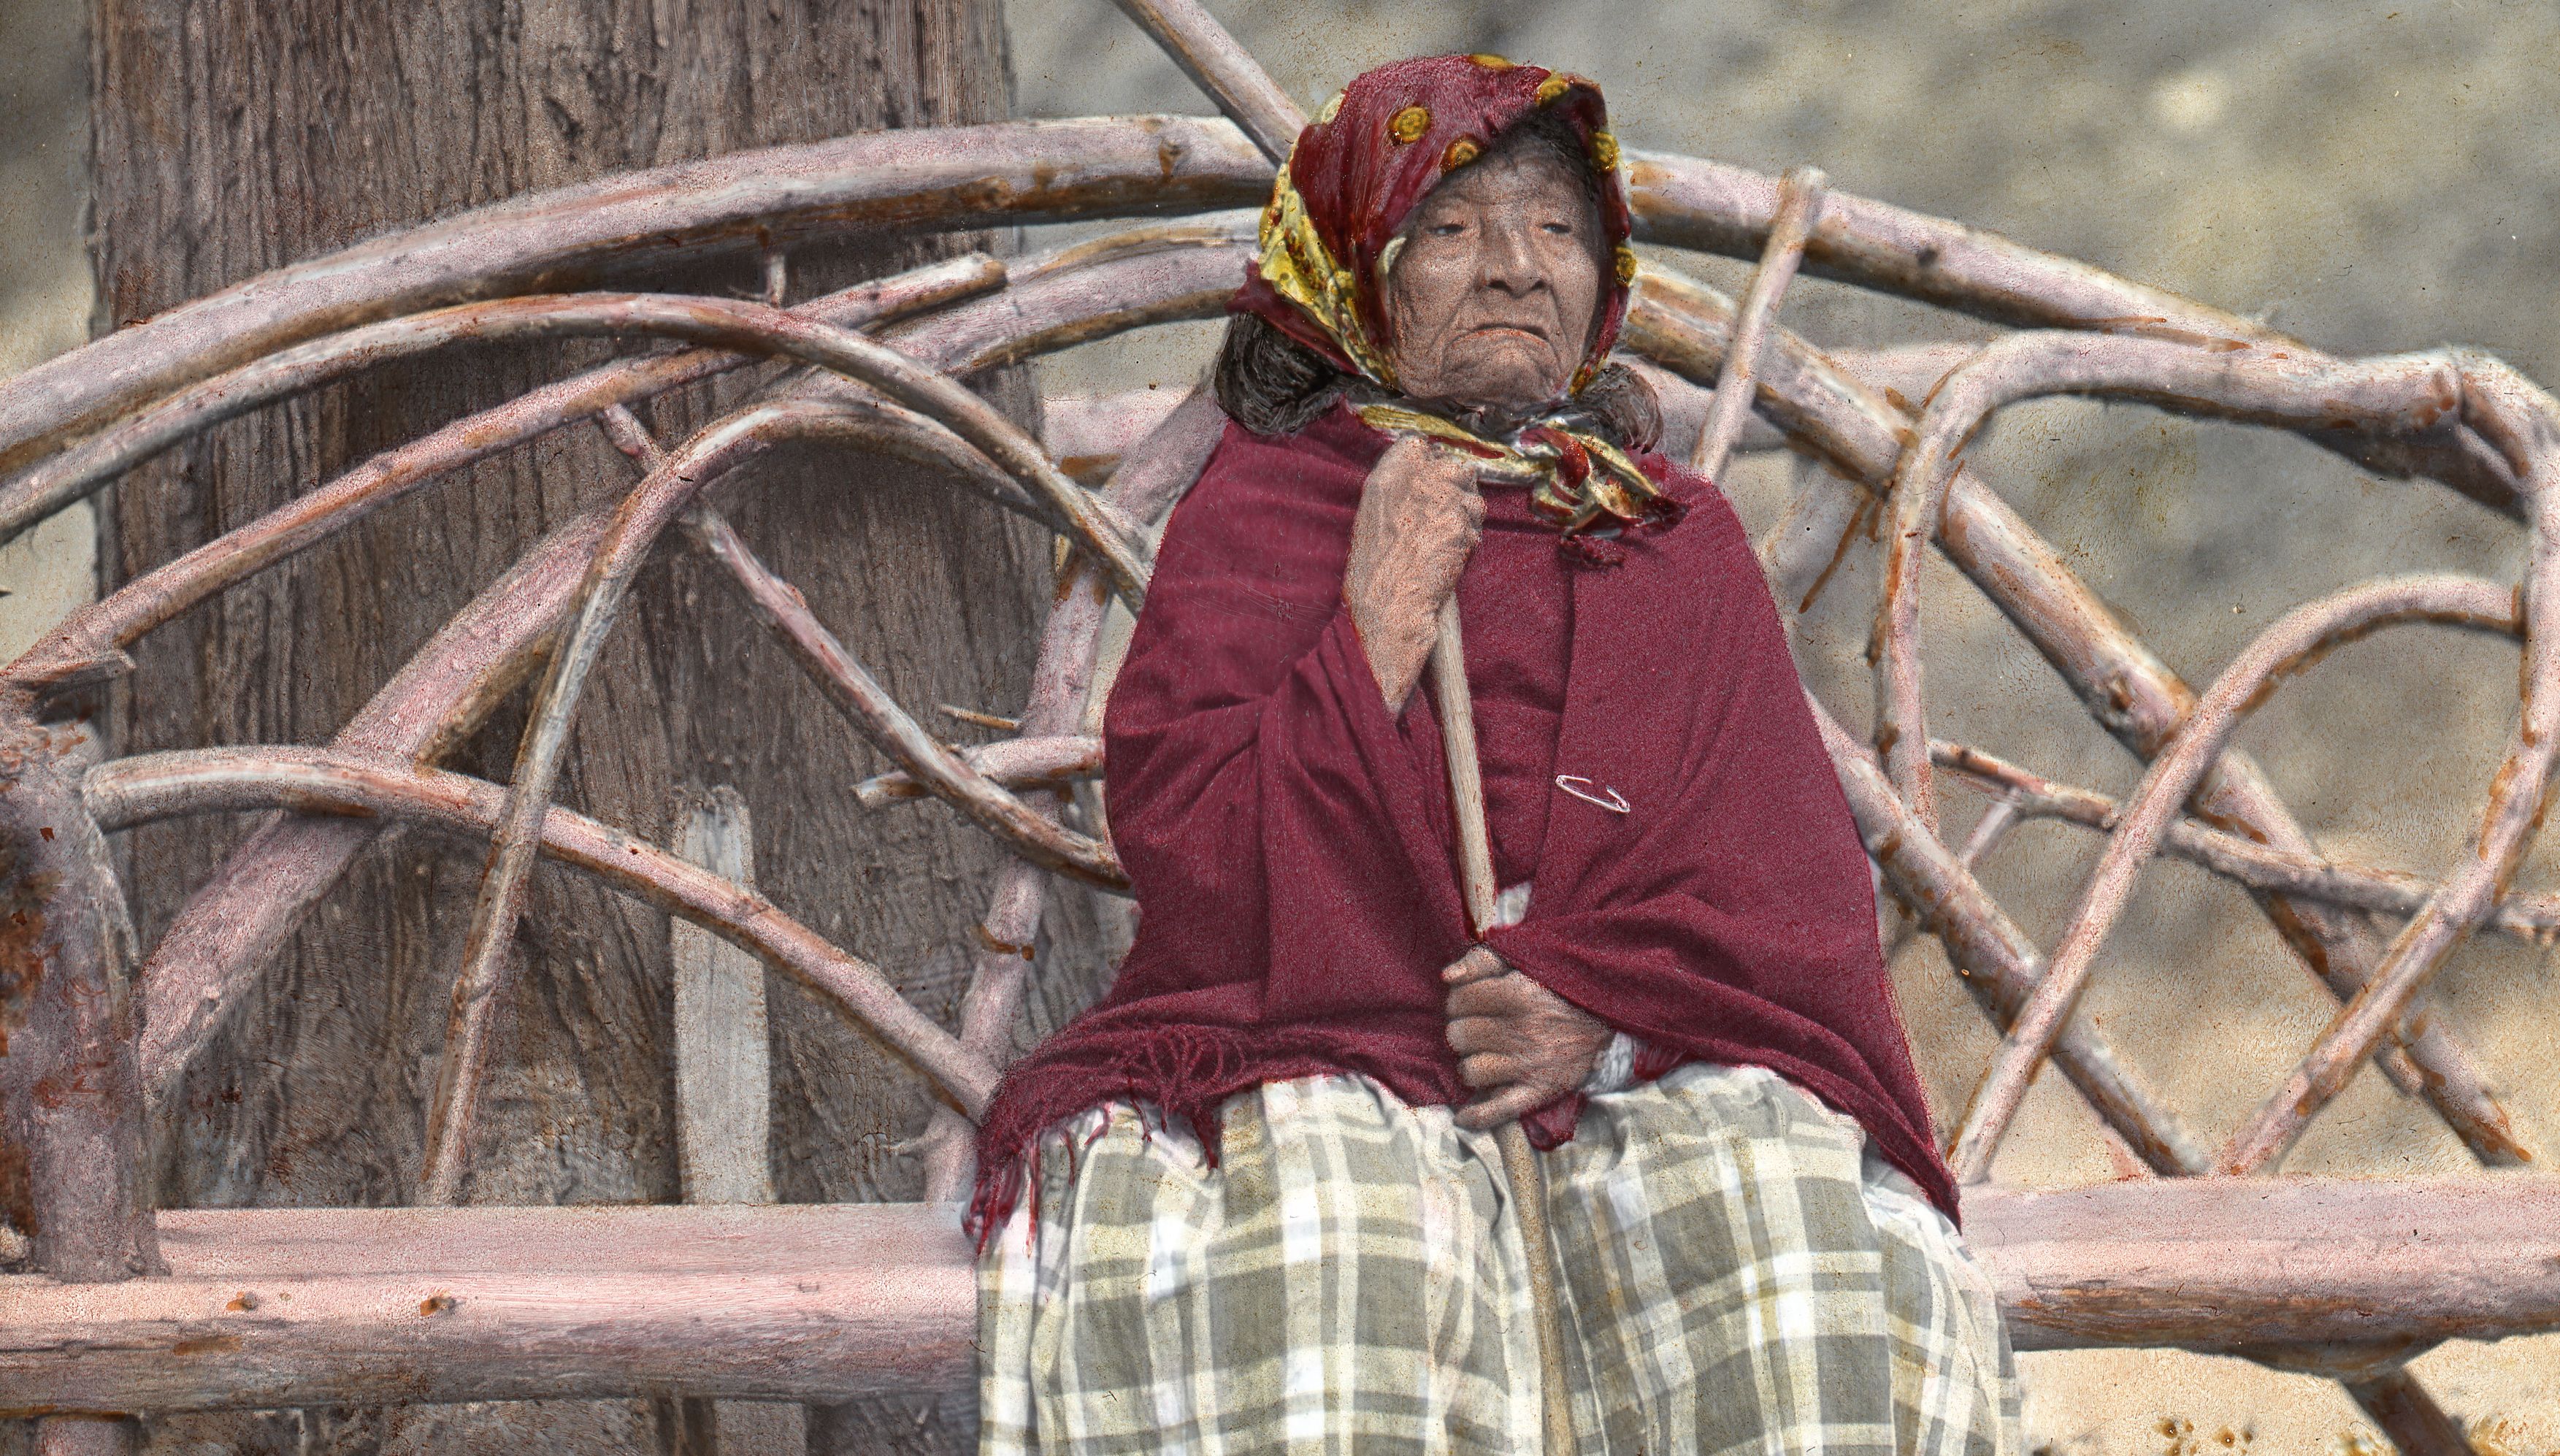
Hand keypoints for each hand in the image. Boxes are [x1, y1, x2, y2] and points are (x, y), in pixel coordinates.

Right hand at [1343, 437, 1483, 709]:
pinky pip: (1476, 527)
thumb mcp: (1373, 520)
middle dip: (1457, 490)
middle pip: (1456, 466)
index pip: (1418, 445)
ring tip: (1442, 544)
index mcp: (1385, 477)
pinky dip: (1469, 542)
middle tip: (1444, 519)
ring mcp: (1441, 499)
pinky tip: (1449, 560)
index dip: (1431, 465)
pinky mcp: (1460, 525)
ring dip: (1466, 518)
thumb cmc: (1375, 573)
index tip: (1432, 485)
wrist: (1387, 608)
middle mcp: (1415, 479)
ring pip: (1473, 497)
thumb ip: (1398, 491)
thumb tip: (1425, 474)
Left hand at [1442, 945, 1610, 1129]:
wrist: (1603, 1018)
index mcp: (1517, 994)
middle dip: (1463, 1032)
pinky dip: (1477, 1116)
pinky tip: (1463, 1115)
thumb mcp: (1522, 962)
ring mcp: (1531, 1064)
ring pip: (1469, 1071)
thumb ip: (1481, 960)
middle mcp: (1522, 1030)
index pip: (1457, 1002)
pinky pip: (1499, 1110)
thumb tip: (1447, 977)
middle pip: (1458, 1037)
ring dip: (1472, 1065)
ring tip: (1487, 1057)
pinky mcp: (1540, 1091)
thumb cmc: (1554, 989)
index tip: (1471, 1005)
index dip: (1458, 1003)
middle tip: (1480, 1031)